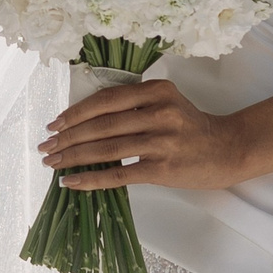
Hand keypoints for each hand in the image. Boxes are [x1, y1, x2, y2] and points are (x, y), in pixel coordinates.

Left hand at [40, 77, 253, 191]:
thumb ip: (133, 104)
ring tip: (52, 163)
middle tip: (46, 146)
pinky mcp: (162, 168)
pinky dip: (91, 178)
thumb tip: (83, 119)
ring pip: (106, 148)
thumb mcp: (166, 102)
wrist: (227, 150)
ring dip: (73, 157)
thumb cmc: (190, 127)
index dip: (76, 112)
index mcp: (157, 90)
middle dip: (68, 136)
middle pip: (102, 124)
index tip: (55, 123)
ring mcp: (162, 140)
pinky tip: (72, 182)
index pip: (107, 99)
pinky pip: (118, 173)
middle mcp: (159, 112)